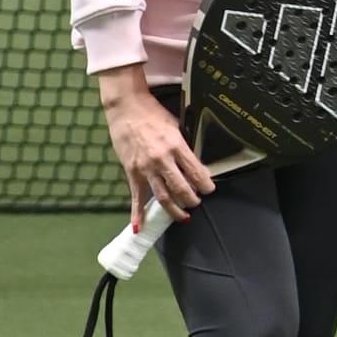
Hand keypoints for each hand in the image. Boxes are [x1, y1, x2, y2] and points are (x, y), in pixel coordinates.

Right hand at [98, 70, 210, 220]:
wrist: (127, 109)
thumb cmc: (154, 114)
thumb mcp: (176, 126)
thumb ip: (184, 146)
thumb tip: (195, 163)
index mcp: (176, 146)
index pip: (196, 171)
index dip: (205, 184)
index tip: (210, 189)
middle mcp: (162, 160)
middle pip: (181, 188)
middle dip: (192, 199)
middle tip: (196, 202)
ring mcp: (145, 168)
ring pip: (162, 196)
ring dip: (174, 210)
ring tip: (183, 217)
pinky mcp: (132, 172)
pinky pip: (136, 197)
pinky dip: (137, 214)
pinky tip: (139, 227)